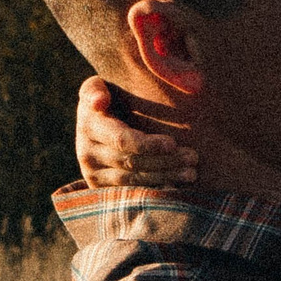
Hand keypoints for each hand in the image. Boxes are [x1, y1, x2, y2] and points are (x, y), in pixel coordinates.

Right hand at [75, 76, 194, 186]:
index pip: (122, 140)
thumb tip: (98, 101)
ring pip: (133, 180)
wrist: (95, 124)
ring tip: (192, 172)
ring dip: (165, 176)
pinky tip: (178, 186)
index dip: (148, 144)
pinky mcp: (101, 188)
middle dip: (165, 161)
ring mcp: (93, 173)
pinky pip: (131, 193)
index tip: (173, 143)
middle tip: (193, 158)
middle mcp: (86, 153)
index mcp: (89, 125)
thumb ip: (96, 89)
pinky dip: (156, 189)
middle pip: (131, 162)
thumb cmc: (107, 99)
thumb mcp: (98, 88)